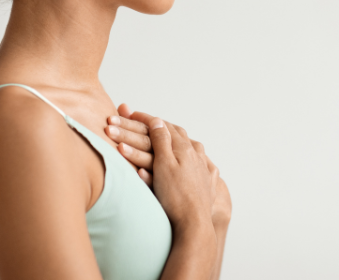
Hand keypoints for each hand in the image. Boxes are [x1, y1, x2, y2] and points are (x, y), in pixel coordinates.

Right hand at [107, 105, 230, 228]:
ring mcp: (203, 169)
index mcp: (185, 147)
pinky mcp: (207, 184)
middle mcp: (197, 155)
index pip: (164, 126)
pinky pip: (199, 164)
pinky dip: (190, 158)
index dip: (147, 119)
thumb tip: (158, 120)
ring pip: (191, 148)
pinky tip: (188, 161)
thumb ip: (161, 140)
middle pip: (178, 135)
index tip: (131, 114)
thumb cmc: (175, 196)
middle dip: (161, 128)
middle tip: (146, 124)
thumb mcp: (164, 163)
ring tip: (167, 139)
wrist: (193, 224)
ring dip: (176, 141)